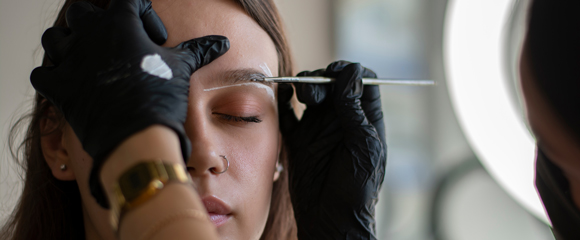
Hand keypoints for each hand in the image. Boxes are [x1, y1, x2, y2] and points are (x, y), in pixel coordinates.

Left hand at [30, 0, 228, 207]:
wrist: (138, 135)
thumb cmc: (161, 96)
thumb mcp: (181, 67)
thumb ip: (198, 50)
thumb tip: (222, 42)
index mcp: (120, 23)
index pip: (128, 0)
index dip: (143, 14)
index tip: (153, 35)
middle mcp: (89, 34)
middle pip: (81, 13)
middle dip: (96, 24)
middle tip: (116, 44)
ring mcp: (70, 60)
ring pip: (54, 38)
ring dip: (68, 46)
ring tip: (88, 61)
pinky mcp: (58, 87)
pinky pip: (43, 73)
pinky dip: (53, 77)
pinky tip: (71, 85)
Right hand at [278, 61, 385, 238]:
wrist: (332, 218)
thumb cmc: (357, 188)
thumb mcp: (363, 145)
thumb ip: (354, 110)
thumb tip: (351, 74)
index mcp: (364, 119)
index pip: (361, 81)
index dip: (350, 72)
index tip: (337, 75)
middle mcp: (342, 120)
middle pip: (332, 83)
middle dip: (323, 79)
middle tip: (316, 93)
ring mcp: (319, 128)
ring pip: (310, 94)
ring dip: (305, 86)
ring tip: (303, 96)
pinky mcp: (298, 139)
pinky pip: (289, 113)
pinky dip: (285, 100)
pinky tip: (286, 97)